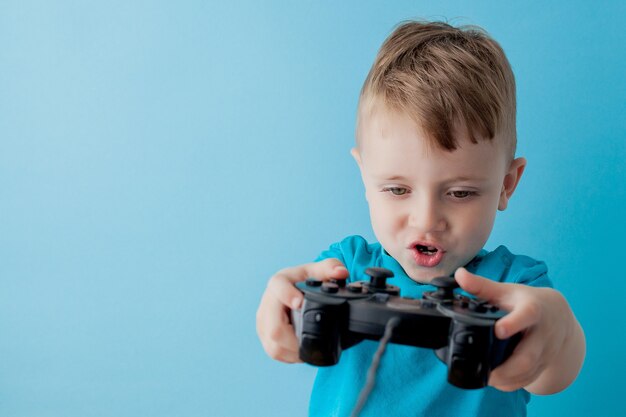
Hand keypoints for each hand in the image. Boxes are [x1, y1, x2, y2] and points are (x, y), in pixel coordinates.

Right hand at [256, 258, 348, 362]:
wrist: (293, 291)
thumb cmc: (304, 280)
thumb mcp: (318, 270)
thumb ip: (331, 267)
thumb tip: (341, 272)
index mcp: (278, 282)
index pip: (277, 287)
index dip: (287, 296)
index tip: (299, 303)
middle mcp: (267, 302)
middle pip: (274, 327)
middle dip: (294, 338)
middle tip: (312, 339)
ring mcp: (263, 321)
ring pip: (272, 344)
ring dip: (292, 351)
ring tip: (308, 349)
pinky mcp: (265, 335)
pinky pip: (273, 351)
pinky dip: (289, 356)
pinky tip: (300, 351)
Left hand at [454, 267, 577, 392]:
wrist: (557, 315)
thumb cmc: (526, 301)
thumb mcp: (505, 291)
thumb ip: (481, 285)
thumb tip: (459, 274)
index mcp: (532, 310)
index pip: (527, 315)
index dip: (514, 323)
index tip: (499, 331)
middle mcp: (542, 333)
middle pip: (528, 355)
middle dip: (508, 368)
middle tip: (486, 373)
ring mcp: (545, 351)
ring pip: (529, 371)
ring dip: (508, 379)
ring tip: (487, 378)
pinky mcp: (543, 364)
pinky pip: (529, 379)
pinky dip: (513, 384)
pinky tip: (497, 382)